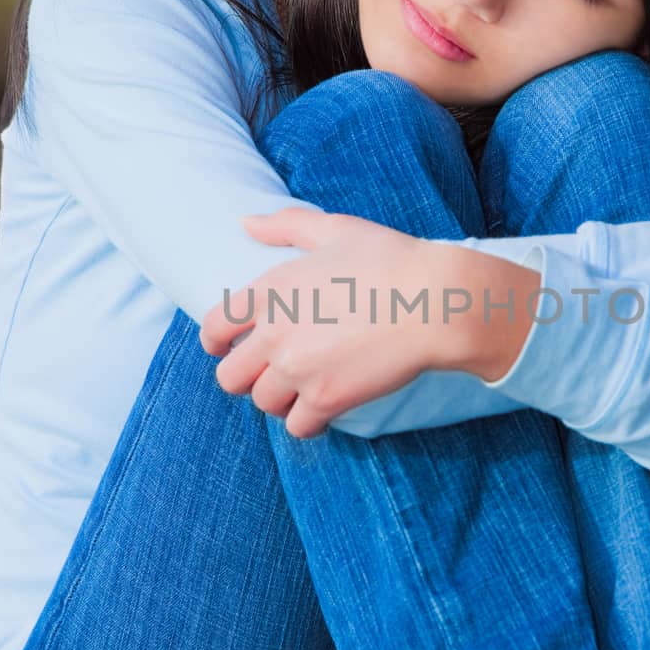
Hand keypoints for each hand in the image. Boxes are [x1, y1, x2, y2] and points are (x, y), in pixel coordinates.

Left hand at [198, 208, 462, 437]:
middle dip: (245, 378)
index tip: (224, 349)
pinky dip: (307, 423)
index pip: (215, 327)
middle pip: (230, 377)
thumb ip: (285, 225)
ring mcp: (297, 369)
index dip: (215, 342)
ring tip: (300, 391)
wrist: (434, 301)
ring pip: (263, 403)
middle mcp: (274, 333)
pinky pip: (297, 426)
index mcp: (271, 289)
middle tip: (268, 375)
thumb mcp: (336, 229)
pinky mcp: (326, 398)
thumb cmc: (390, 260)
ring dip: (279, 400)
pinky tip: (321, 410)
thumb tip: (245, 223)